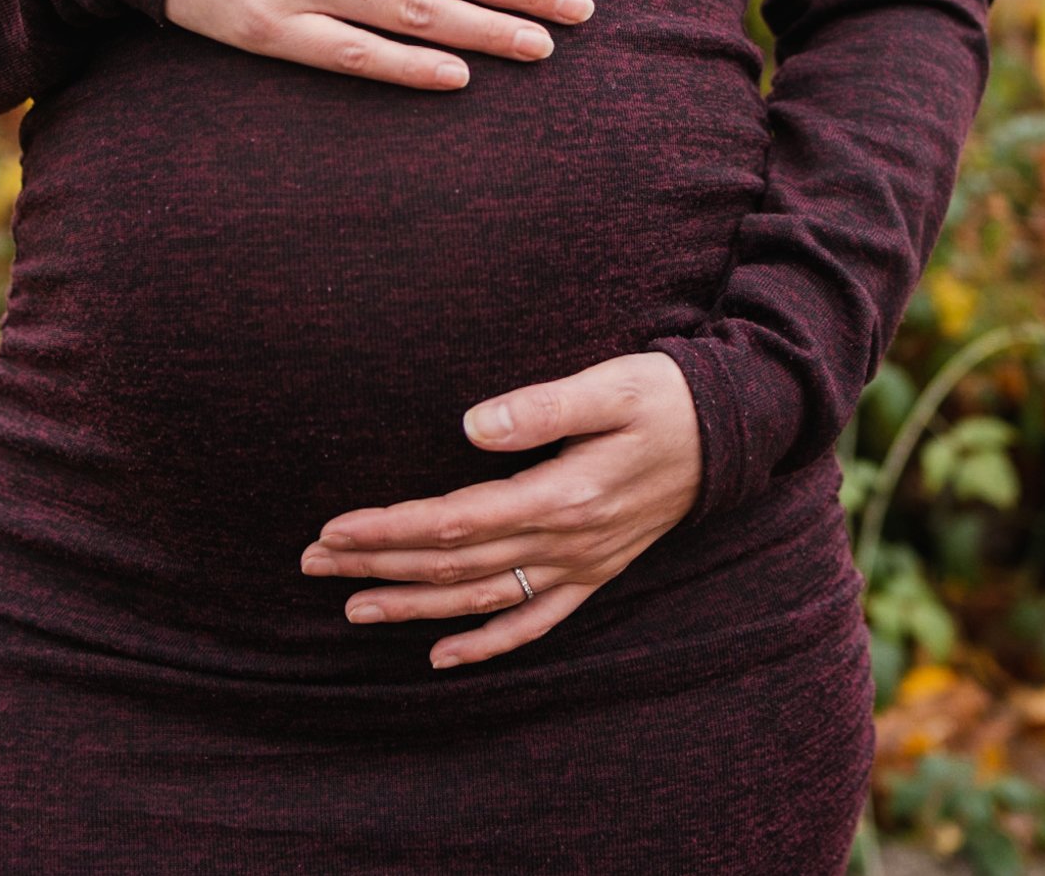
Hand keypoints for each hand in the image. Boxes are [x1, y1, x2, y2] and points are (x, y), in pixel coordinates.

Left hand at [298, 352, 702, 668]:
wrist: (731, 431)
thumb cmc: (666, 397)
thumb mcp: (611, 386)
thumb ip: (542, 407)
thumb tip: (471, 427)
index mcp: (563, 496)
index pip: (456, 522)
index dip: (391, 529)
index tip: (334, 530)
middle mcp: (568, 543)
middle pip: (455, 565)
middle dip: (379, 565)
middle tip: (313, 563)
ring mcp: (581, 565)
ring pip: (483, 600)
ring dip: (415, 606)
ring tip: (353, 608)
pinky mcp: (594, 572)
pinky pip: (534, 621)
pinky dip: (486, 645)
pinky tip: (442, 658)